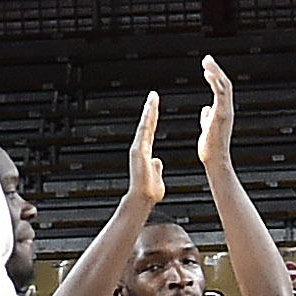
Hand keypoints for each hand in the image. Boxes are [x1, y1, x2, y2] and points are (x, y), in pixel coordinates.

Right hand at [127, 91, 162, 206]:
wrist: (143, 198)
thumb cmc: (150, 192)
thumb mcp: (157, 177)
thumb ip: (156, 168)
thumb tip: (157, 161)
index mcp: (145, 153)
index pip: (150, 132)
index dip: (153, 120)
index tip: (155, 108)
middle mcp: (140, 148)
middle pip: (147, 125)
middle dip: (151, 110)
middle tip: (154, 96)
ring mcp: (138, 148)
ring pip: (145, 125)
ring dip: (149, 110)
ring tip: (153, 98)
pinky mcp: (138, 150)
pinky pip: (144, 131)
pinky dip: (147, 120)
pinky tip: (151, 109)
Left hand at [198, 54, 234, 170]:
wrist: (214, 160)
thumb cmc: (210, 149)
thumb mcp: (207, 128)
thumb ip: (207, 118)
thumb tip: (205, 110)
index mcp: (223, 112)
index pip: (221, 90)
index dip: (215, 77)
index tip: (206, 67)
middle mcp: (227, 110)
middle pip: (225, 84)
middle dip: (216, 70)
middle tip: (206, 58)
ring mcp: (226, 112)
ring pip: (224, 86)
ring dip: (215, 72)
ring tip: (206, 61)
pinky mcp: (222, 114)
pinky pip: (220, 94)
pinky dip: (215, 82)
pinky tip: (207, 73)